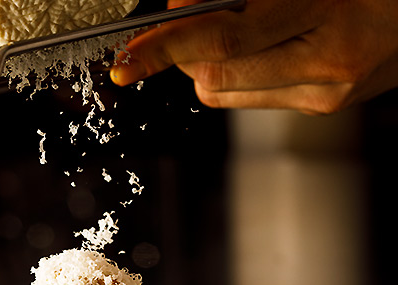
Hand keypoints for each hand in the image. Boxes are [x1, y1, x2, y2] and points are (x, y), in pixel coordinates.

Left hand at [110, 0, 397, 113]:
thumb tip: (185, 8)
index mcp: (325, 12)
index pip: (223, 39)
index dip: (166, 48)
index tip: (126, 61)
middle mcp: (326, 63)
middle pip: (215, 78)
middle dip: (184, 53)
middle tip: (183, 20)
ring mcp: (326, 93)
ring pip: (226, 93)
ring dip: (208, 62)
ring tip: (234, 26)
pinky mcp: (325, 106)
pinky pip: (252, 97)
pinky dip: (239, 70)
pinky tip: (261, 44)